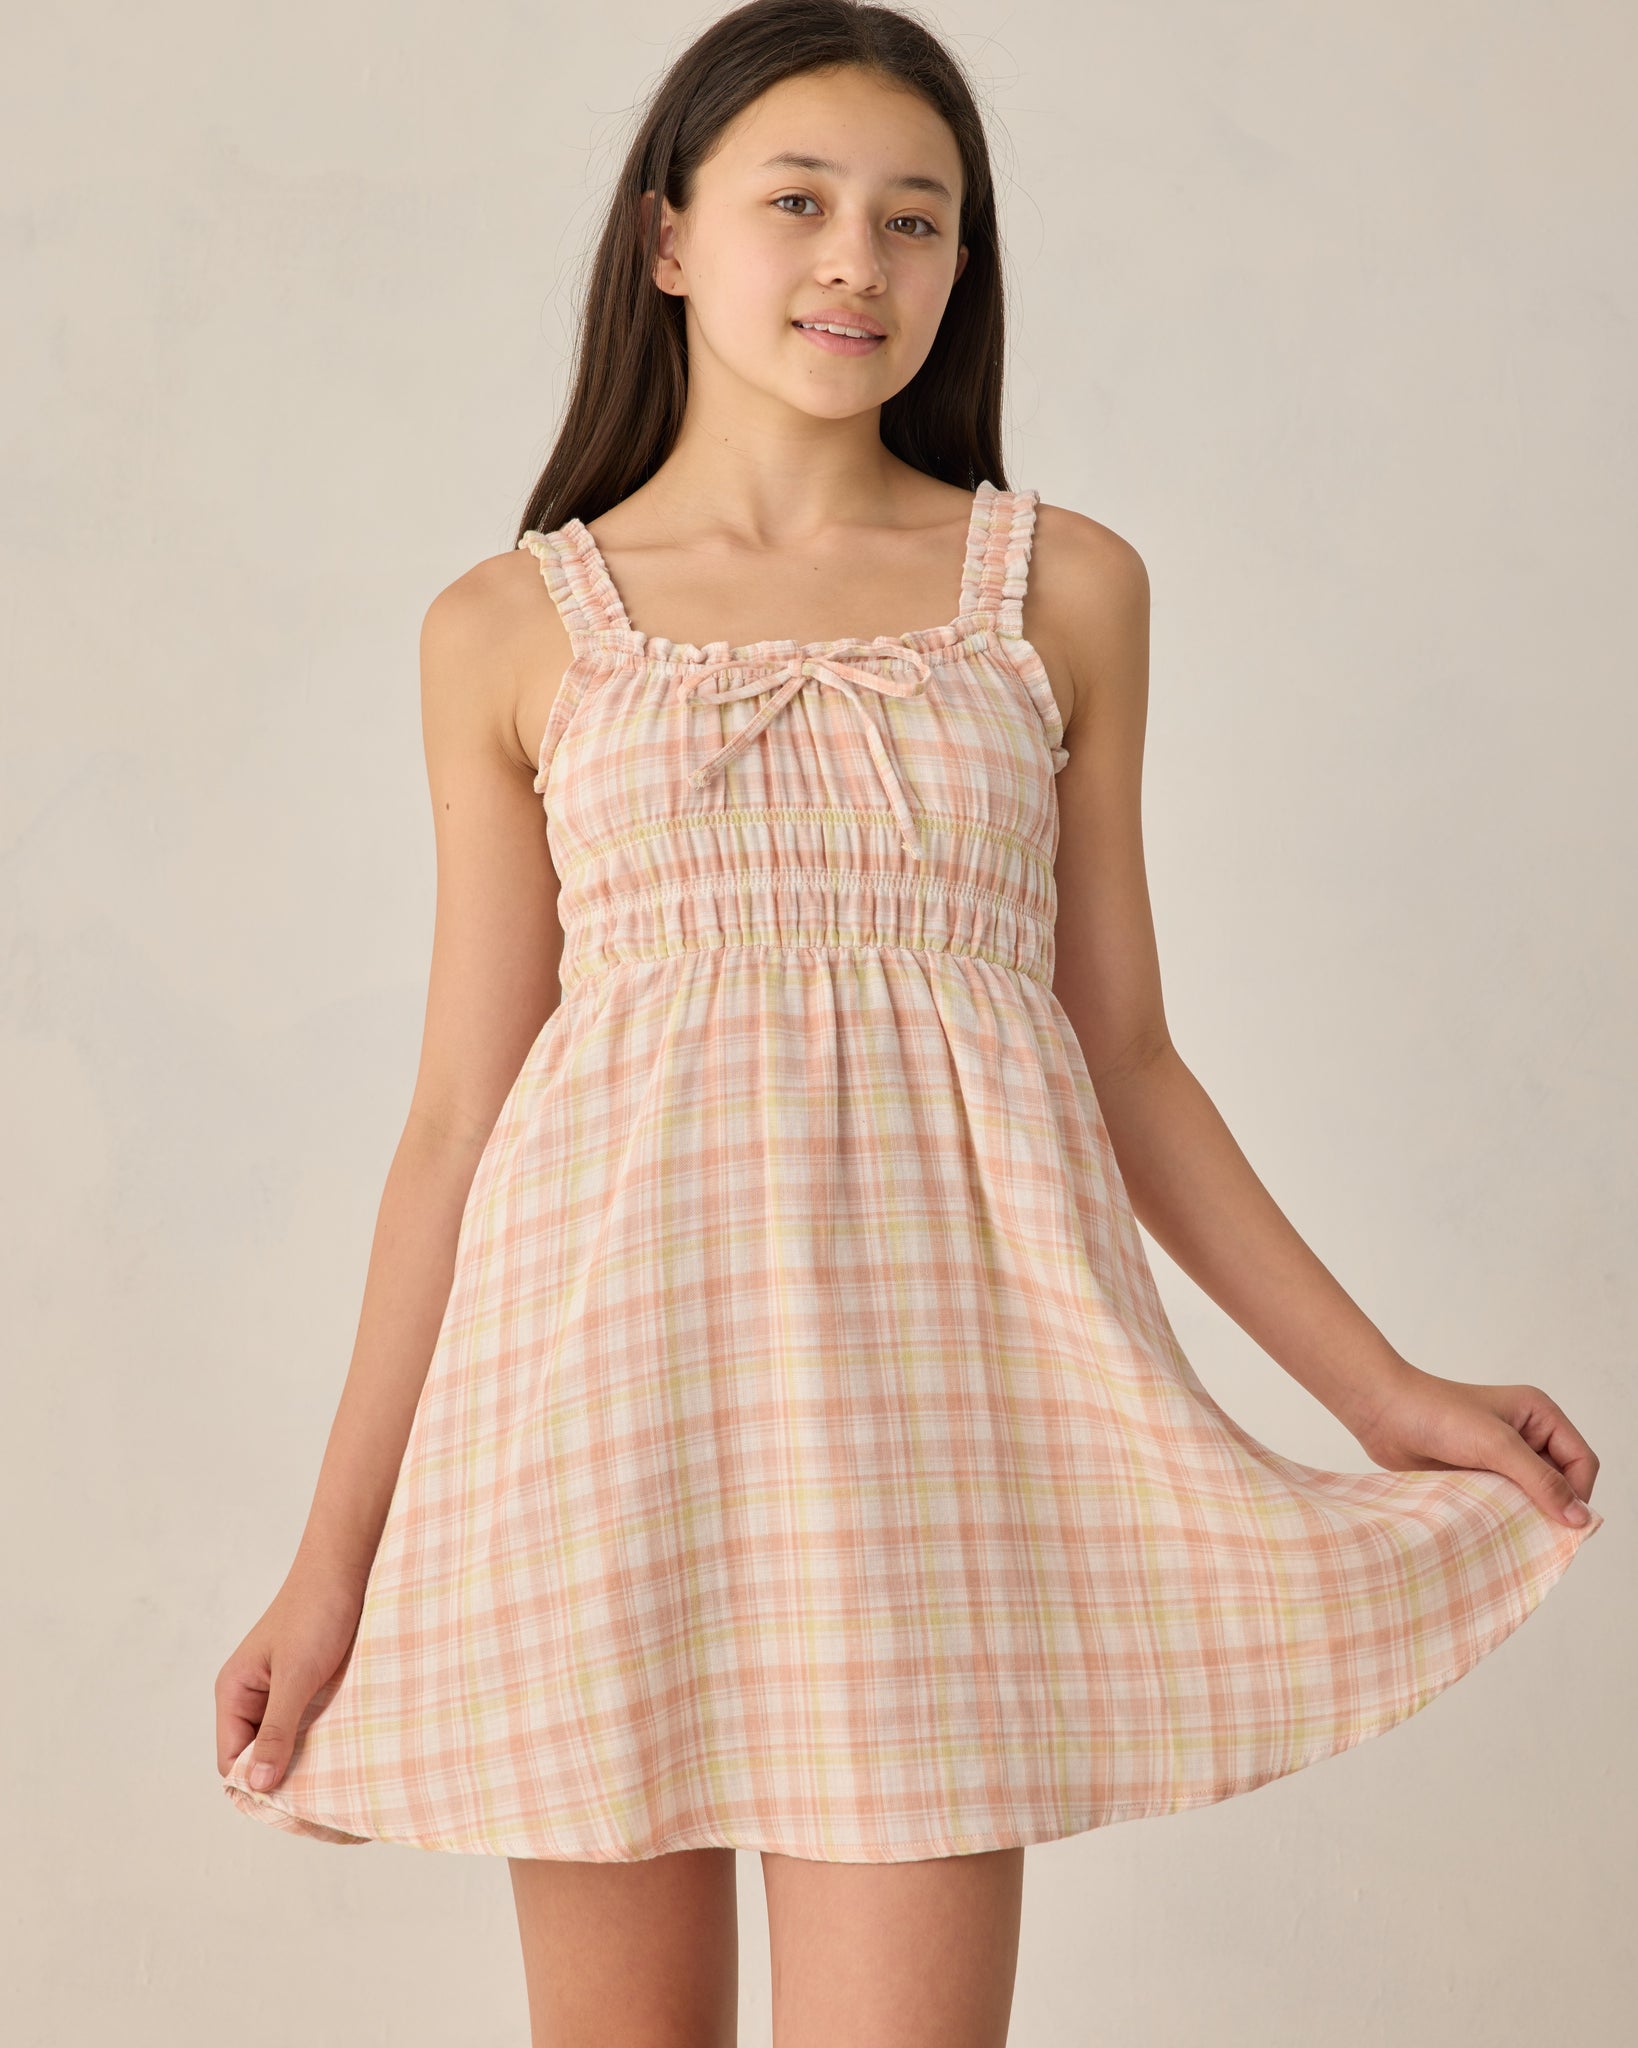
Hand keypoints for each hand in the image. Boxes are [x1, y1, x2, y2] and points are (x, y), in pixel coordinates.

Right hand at [215, 1562, 366, 1793]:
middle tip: (319, 1795)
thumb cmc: (316, 1612)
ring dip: (303, 1756)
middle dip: (282, 1775)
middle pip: (256, 1756)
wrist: (347, 1567)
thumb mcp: (296, 1675)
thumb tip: (259, 1785)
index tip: (293, 1803)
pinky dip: (318, 1737)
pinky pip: (304, 1723)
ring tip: (333, 1775)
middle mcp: (250, 1695)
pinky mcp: (306, 1684)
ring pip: (283, 1741)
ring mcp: (279, 1690)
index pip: (232, 1760)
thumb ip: (277, 1729)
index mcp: (234, 1692)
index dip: (255, 1785)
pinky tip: (342, 1747)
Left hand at [1348, 1363, 1598, 1529]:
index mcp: (1540, 1416)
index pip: (1581, 1461)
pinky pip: (1504, 1502)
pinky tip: (1491, 1525)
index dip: (1578, 1493)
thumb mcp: (1496, 1444)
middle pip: (1560, 1482)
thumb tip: (1579, 1518)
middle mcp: (1526, 1436)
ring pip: (1532, 1496)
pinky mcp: (1478, 1474)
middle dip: (1552, 1507)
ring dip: (1525, 1513)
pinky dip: (1503, 1516)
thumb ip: (1539, 1479)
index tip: (1560, 1522)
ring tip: (1510, 1527)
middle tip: (1535, 1530)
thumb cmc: (1437, 1413)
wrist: (1382, 1412)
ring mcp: (1501, 1457)